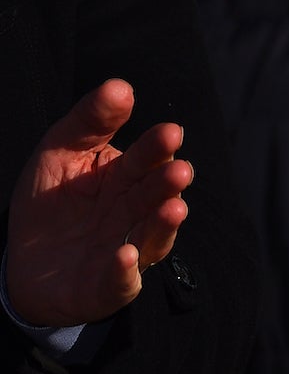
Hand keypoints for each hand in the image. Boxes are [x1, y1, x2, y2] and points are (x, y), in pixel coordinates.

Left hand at [6, 81, 191, 328]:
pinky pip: (124, 282)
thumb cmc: (52, 202)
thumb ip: (89, 121)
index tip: (169, 133)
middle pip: (157, 194)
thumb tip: (121, 86)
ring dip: (165, 223)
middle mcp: (135, 212)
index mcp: (127, 177)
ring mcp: (127, 249)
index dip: (158, 146)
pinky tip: (124, 255)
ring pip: (154, 236)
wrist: (24, 266)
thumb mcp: (59, 153)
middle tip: (178, 171)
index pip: (148, 157)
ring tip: (173, 207)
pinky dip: (127, 271)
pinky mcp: (109, 287)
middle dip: (169, 182)